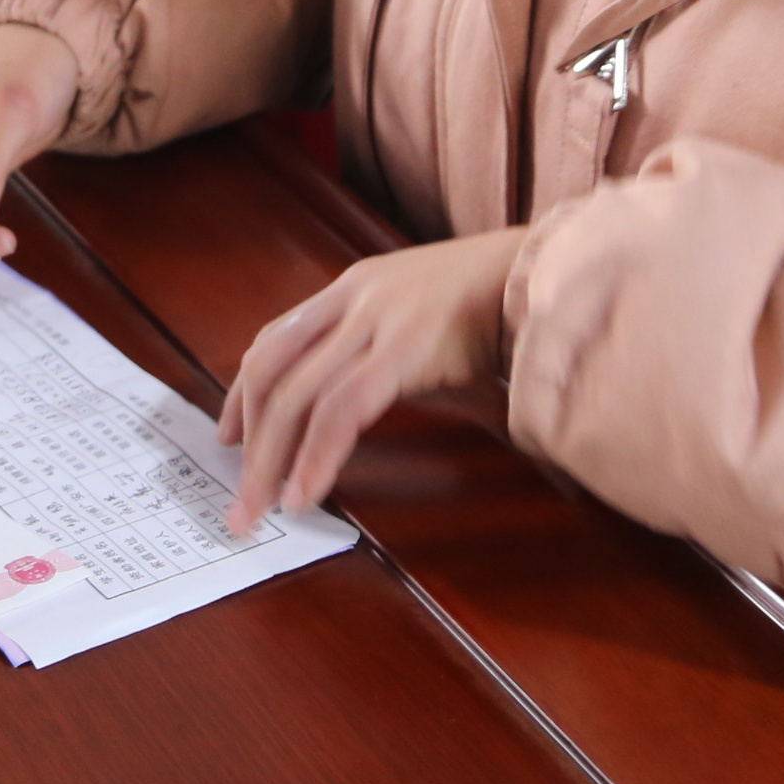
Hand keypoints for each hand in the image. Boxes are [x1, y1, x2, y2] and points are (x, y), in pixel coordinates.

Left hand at [216, 228, 530, 532]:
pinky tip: (307, 492)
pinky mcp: (405, 349)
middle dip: (248, 441)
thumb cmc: (497, 307)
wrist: (553, 273)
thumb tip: (357, 415)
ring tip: (261, 511)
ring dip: (272, 461)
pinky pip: (342, 410)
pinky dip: (317, 456)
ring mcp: (377, 321)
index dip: (243, 393)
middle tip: (239, 498)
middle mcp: (353, 298)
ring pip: (297, 396)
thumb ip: (387, 359)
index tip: (230, 438)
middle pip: (272, 372)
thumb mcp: (424, 325)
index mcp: (353, 288)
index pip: (274, 341)